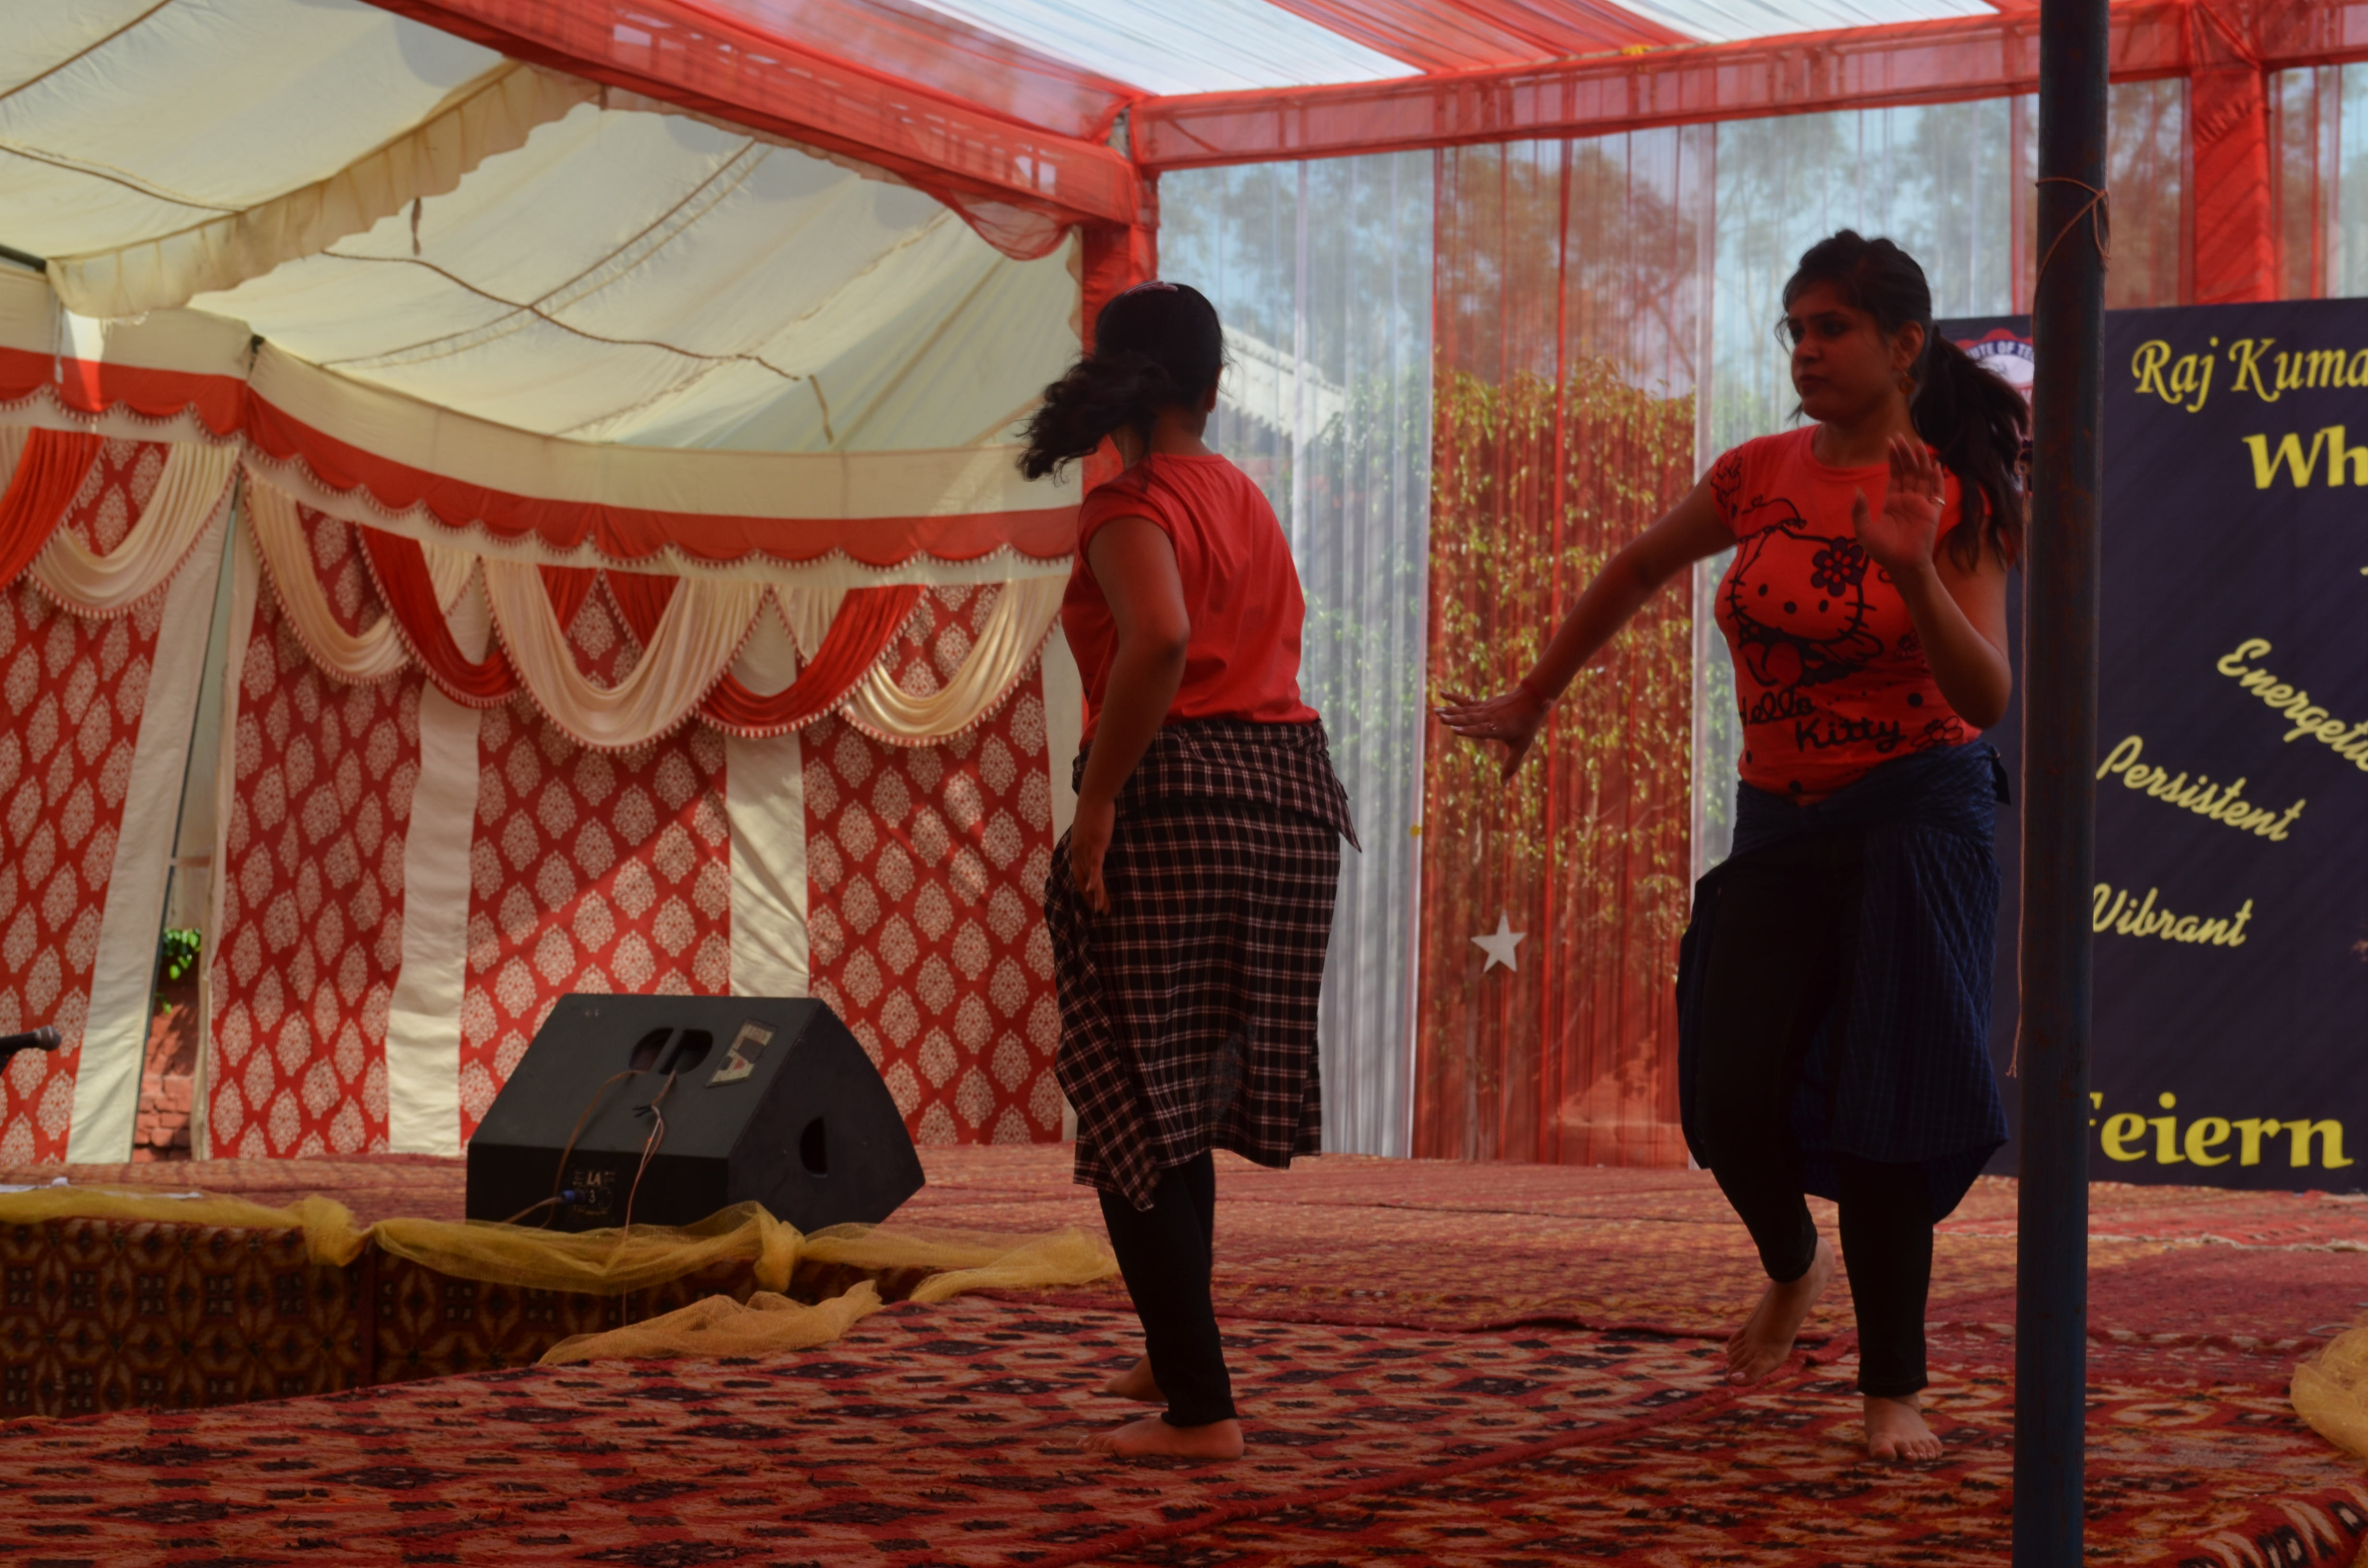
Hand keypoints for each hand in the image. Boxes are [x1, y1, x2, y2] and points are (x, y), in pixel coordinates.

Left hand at [1069, 795, 1115, 913]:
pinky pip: (1095, 865)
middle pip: (1083, 881)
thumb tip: (1095, 844)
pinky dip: (1094, 878)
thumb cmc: (1094, 811)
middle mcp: (1077, 853)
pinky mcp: (1096, 845)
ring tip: (1102, 909)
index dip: (1084, 891)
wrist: (1094, 797)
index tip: (1091, 903)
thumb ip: (1090, 840)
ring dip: (1096, 895)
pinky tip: (1093, 890)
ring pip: (1090, 877)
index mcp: (1076, 850)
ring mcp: (1086, 850)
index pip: (1078, 876)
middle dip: (1091, 898)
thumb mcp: (1089, 829)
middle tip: (1100, 913)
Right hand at [1436, 685, 1548, 782]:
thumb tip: (1503, 786)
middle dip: (1454, 719)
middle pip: (1470, 718)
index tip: (1455, 729)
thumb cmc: (1526, 726)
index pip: (1480, 730)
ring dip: (1449, 710)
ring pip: (1465, 710)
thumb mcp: (1520, 747)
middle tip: (1440, 719)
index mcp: (1498, 728)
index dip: (1468, 730)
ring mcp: (1485, 709)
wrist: (1531, 700)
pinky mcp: (1483, 704)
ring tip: (1435, 711)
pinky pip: (1465, 701)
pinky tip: (1441, 693)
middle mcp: (1489, 717)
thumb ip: (1511, 766)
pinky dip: (1453, 698)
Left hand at [1852, 434, 1946, 577]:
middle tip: (1900, 436)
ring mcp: (1922, 504)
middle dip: (1905, 454)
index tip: (1890, 442)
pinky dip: (1938, 478)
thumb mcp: (1864, 530)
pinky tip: (1937, 464)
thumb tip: (1856, 489)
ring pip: (1923, 476)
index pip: (1895, 474)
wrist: (1901, 566)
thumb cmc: (1883, 551)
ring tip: (1917, 443)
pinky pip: (1938, 492)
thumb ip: (1860, 510)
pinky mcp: (1933, 512)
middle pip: (1908, 471)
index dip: (1893, 458)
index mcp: (1893, 501)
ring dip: (1921, 460)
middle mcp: (1908, 500)